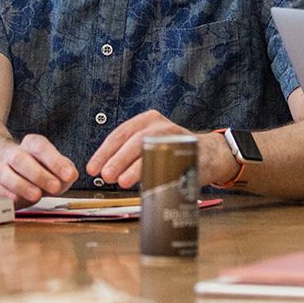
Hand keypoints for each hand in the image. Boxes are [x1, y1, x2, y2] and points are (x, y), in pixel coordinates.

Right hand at [0, 133, 76, 207]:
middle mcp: (13, 154)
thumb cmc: (36, 170)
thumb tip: (71, 175)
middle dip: (39, 174)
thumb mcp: (55, 167)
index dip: (55, 161)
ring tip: (37, 195)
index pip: (40, 147)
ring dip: (20, 184)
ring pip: (2, 171)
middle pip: (20, 159)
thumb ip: (65, 171)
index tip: (68, 175)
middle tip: (55, 187)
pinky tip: (15, 199)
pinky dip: (2, 193)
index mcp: (30, 145)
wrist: (7, 169)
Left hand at [85, 111, 227, 188]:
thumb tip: (105, 172)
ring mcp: (175, 134)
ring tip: (121, 181)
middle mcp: (159, 124)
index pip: (119, 134)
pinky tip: (147, 182)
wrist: (211, 154)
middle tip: (105, 175)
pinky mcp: (188, 148)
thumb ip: (131, 155)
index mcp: (146, 121)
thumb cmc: (173, 153)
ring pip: (150, 148)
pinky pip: (169, 159)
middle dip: (116, 159)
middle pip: (133, 140)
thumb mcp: (150, 146)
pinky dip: (156, 171)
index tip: (92, 169)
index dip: (104, 152)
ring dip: (134, 166)